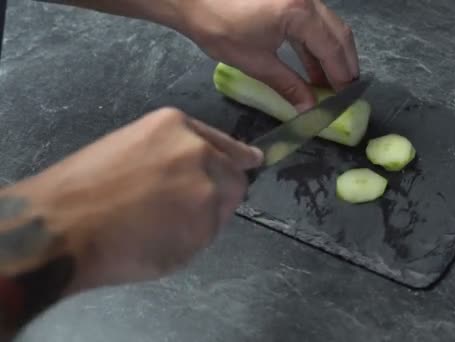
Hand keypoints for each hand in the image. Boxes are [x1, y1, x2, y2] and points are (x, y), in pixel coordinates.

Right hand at [5, 107, 260, 289]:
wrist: (63, 225)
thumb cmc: (84, 187)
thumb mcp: (131, 148)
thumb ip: (173, 154)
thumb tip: (198, 170)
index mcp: (178, 127)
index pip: (227, 145)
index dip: (239, 157)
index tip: (253, 161)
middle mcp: (201, 153)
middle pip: (234, 178)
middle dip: (219, 194)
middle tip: (186, 211)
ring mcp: (207, 190)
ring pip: (222, 209)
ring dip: (203, 219)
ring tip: (160, 226)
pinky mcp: (205, 226)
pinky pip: (207, 236)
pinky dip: (191, 242)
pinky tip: (158, 240)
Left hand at [179, 0, 359, 111]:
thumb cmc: (219, 28)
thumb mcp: (257, 63)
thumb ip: (289, 85)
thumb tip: (309, 108)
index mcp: (300, 13)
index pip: (332, 48)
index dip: (342, 75)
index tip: (346, 97)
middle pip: (338, 33)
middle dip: (344, 63)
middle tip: (344, 91)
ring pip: (328, 26)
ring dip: (330, 54)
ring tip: (329, 83)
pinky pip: (313, 21)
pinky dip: (316, 43)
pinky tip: (312, 65)